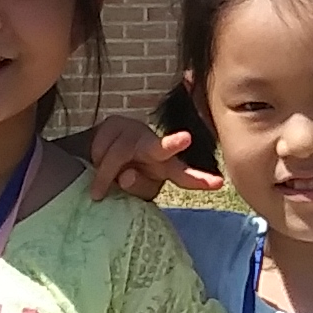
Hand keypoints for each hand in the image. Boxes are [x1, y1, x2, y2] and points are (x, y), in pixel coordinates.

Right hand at [74, 116, 221, 201]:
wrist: (97, 158)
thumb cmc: (123, 176)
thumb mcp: (132, 190)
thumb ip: (134, 187)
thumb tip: (124, 175)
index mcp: (165, 167)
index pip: (183, 175)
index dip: (199, 180)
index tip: (218, 183)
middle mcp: (154, 146)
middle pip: (162, 147)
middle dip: (173, 144)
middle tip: (185, 139)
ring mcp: (135, 131)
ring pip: (118, 155)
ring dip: (104, 173)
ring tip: (99, 184)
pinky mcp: (115, 122)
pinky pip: (100, 147)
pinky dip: (94, 159)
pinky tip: (94, 160)